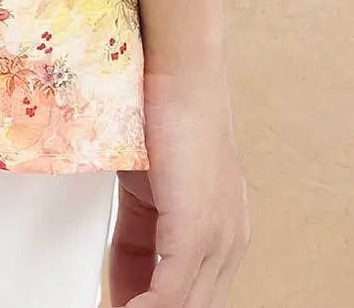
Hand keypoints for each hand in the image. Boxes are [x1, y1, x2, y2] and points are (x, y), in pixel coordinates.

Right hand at [109, 65, 248, 305]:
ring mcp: (217, 237)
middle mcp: (229, 239)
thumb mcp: (149, 187)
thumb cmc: (161, 113)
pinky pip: (171, 294)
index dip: (156, 304)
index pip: (193, 293)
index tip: (127, 305)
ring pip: (186, 305)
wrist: (177, 70)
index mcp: (223, 230)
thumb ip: (143, 233)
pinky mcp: (197, 231)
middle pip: (194, 305)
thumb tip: (124, 277)